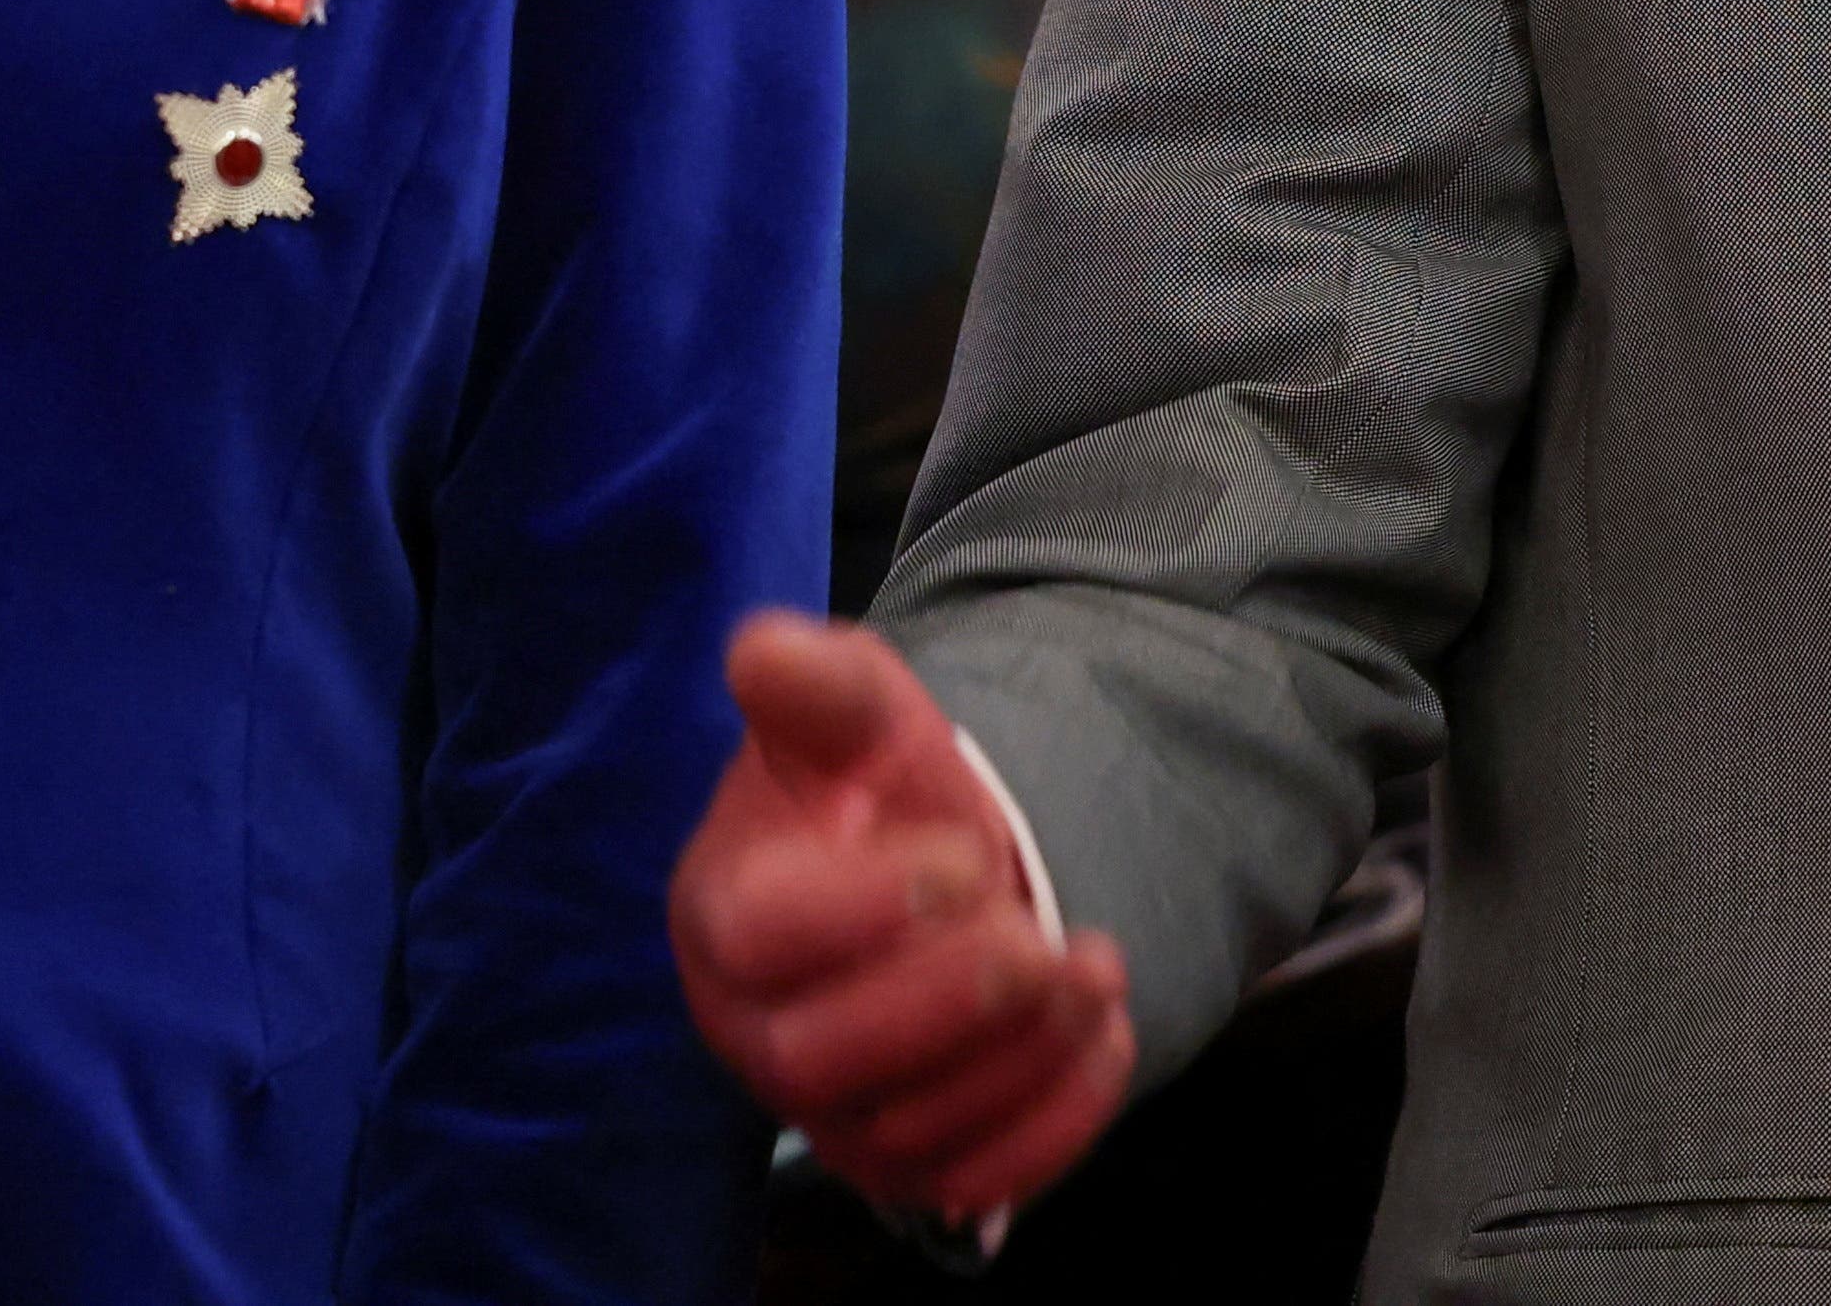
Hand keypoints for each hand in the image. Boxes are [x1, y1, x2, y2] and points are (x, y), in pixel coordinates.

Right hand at [670, 612, 1133, 1222]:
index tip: (962, 855)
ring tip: (1096, 965)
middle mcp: (755, 1028)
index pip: (756, 935)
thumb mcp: (860, 719)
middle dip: (945, 1002)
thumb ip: (820, 685)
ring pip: (904, 1135)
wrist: (930, 875)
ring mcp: (829, 1112)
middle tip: (1035, 938)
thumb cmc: (873, 792)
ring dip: (1019, 1057)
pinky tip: (1107, 1032)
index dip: (864, 905)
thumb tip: (763, 646)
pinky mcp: (905, 1164)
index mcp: (723, 910)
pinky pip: (971, 1184)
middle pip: (816, 1060)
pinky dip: (1054, 1122)